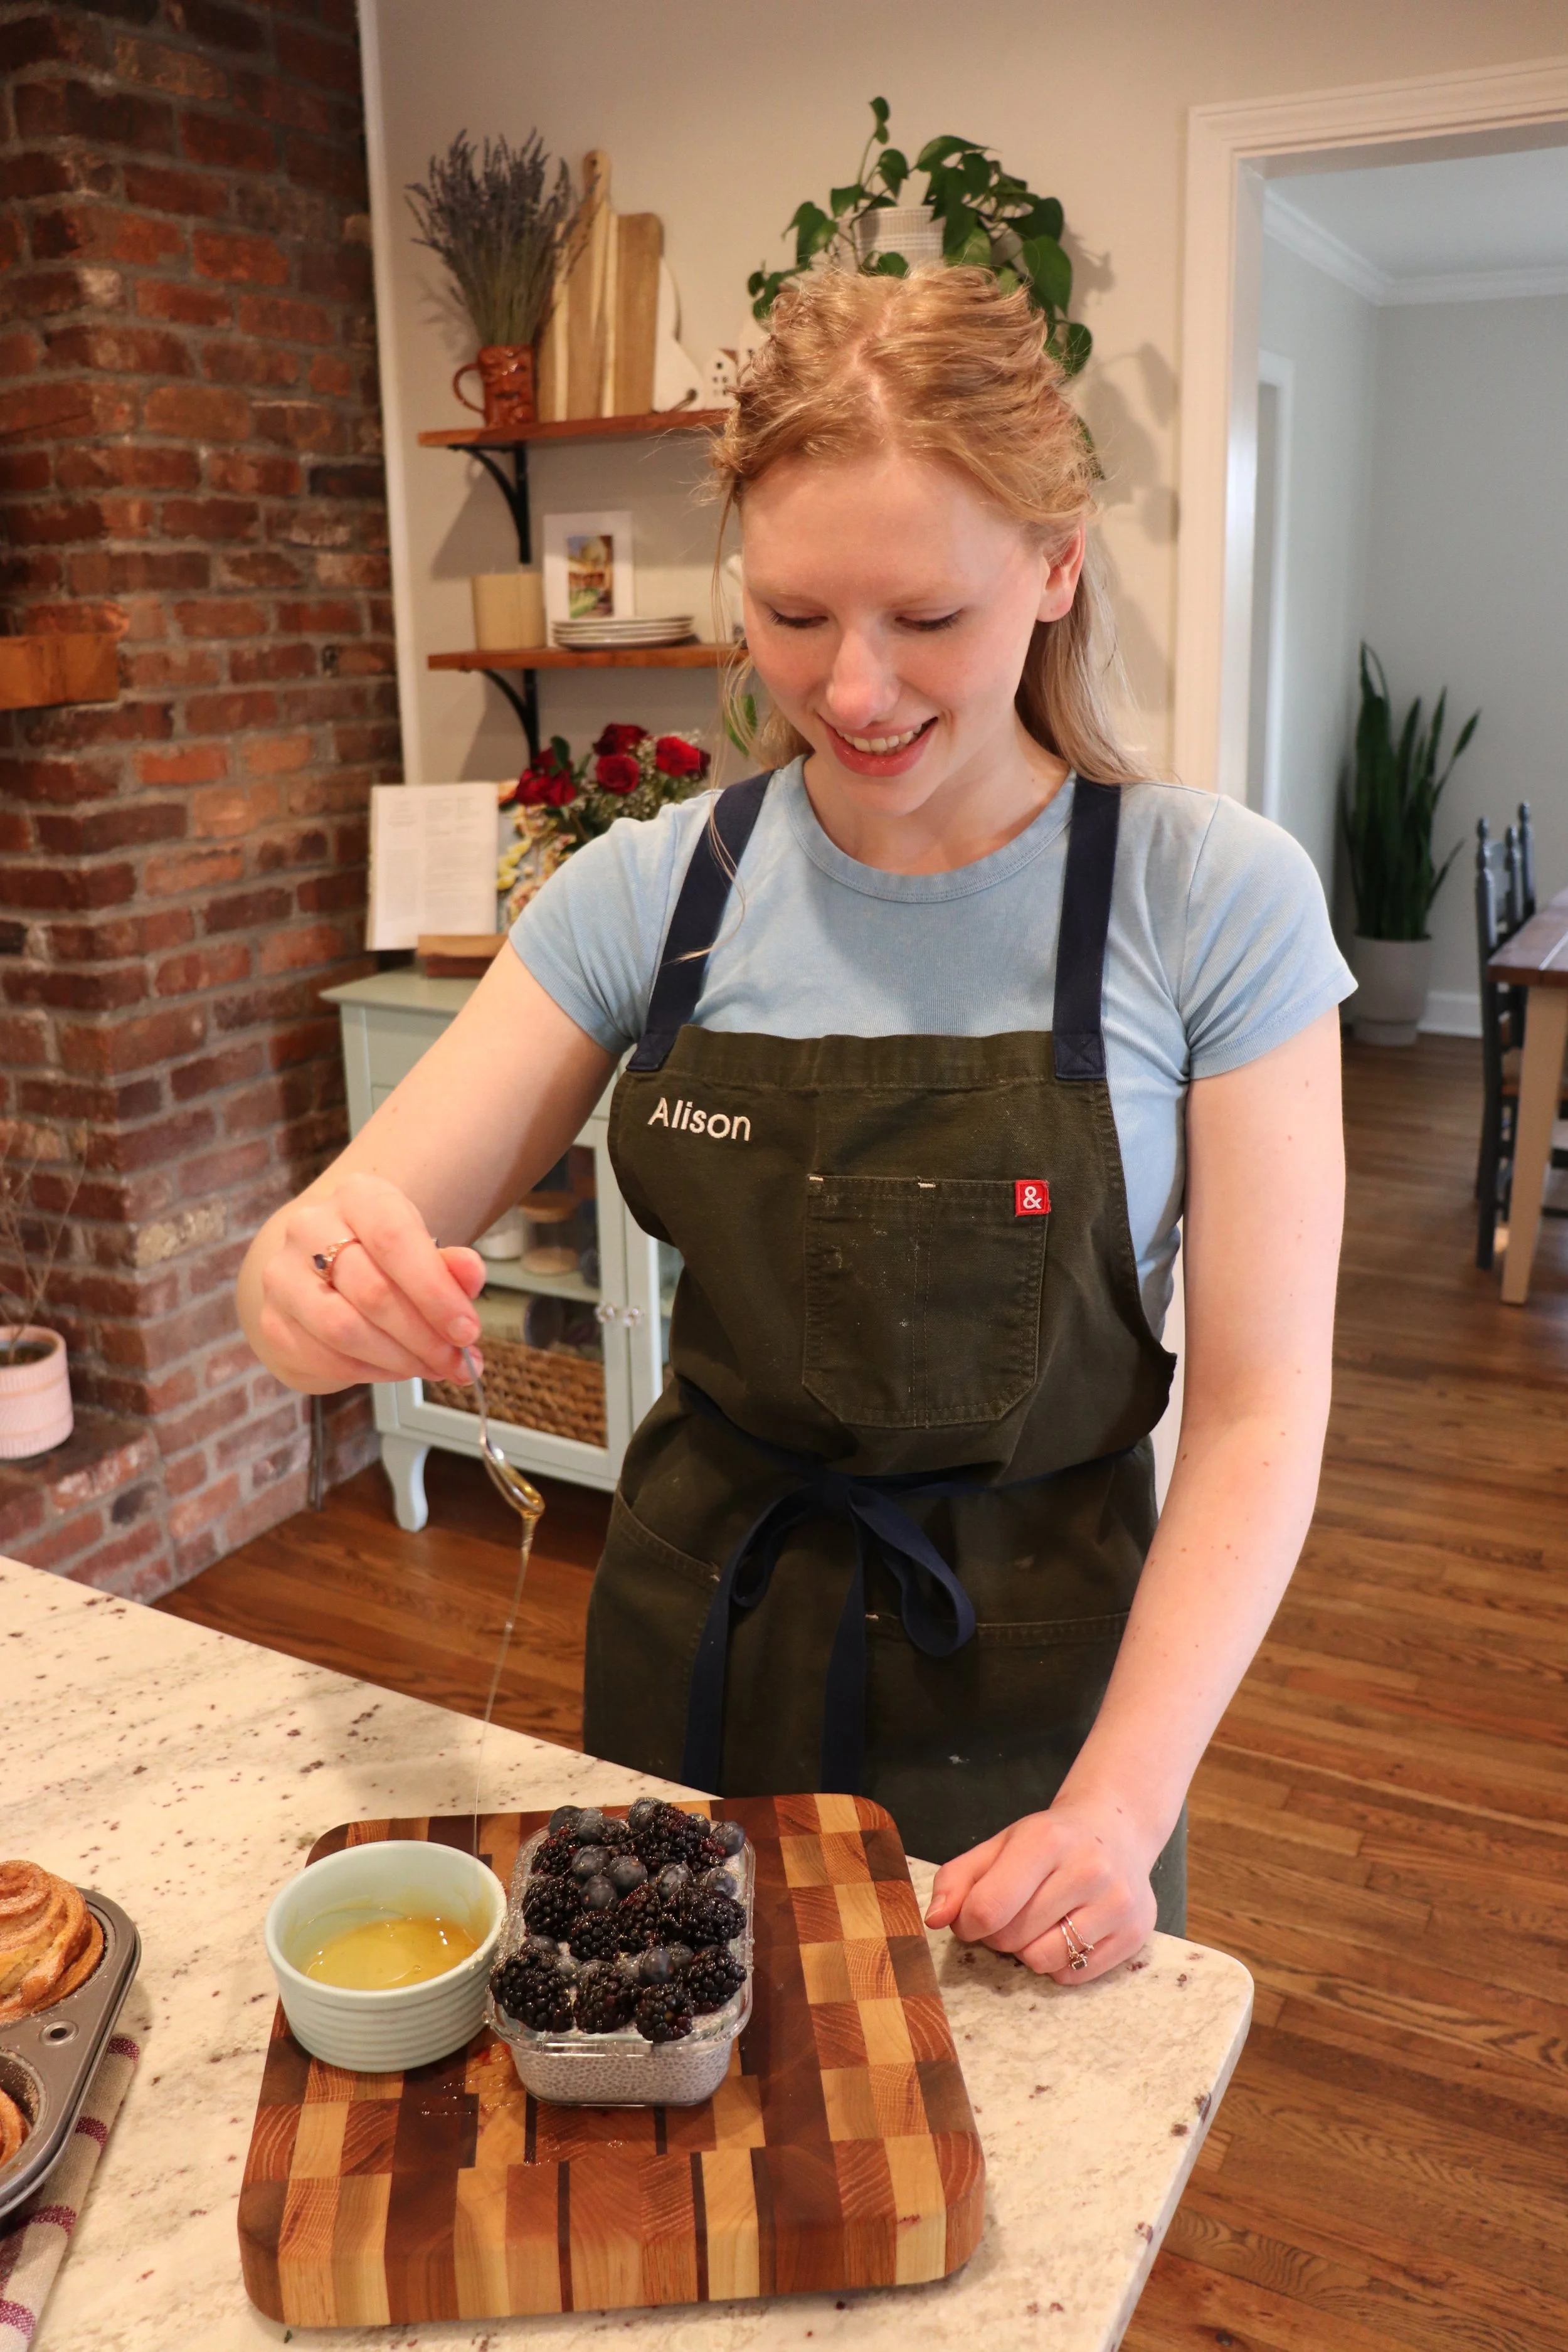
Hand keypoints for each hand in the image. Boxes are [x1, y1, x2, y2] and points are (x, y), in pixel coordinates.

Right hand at [257, 1171, 486, 1392]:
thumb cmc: (386, 1258)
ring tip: (435, 1369)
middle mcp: (309, 1227)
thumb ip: (452, 1265)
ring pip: (345, 1330)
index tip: (469, 1330)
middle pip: (372, 1291)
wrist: (326, 1270)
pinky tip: (399, 1370)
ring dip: (400, 1360)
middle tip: (459, 1363)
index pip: (395, 1239)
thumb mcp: (425, 1250)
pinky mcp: (273, 1322)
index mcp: (357, 1197)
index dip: (435, 1291)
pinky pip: (325, 1358)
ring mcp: (283, 1276)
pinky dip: (371, 1373)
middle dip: (425, 1337)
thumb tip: (470, 1273)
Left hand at [923, 1795, 1158, 1984]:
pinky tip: (1068, 1931)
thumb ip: (957, 1878)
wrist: (1116, 1832)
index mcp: (1046, 1840)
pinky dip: (1059, 1962)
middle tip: (1013, 1913)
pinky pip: (1073, 1975)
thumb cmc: (1049, 1843)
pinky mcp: (1135, 1933)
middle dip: (999, 1934)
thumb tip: (934, 1919)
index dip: (968, 1923)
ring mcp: (1117, 1903)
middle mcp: (1088, 1869)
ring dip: (1028, 1951)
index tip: (971, 1917)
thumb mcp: (999, 1846)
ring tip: (1040, 1923)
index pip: (988, 1908)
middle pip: (1012, 1938)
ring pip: (1042, 1961)